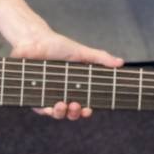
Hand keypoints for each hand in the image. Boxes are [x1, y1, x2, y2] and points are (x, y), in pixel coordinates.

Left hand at [9, 32, 123, 120]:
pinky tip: (49, 108)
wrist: (35, 40)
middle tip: (75, 106)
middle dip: (74, 113)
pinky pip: (39, 107)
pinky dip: (44, 111)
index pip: (83, 104)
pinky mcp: (33, 93)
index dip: (86, 111)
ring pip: (55, 113)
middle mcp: (61, 92)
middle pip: (70, 112)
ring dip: (60, 114)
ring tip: (62, 104)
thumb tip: (120, 62)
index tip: (89, 110)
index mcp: (74, 86)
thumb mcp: (81, 52)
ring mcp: (47, 94)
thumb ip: (99, 58)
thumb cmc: (57, 45)